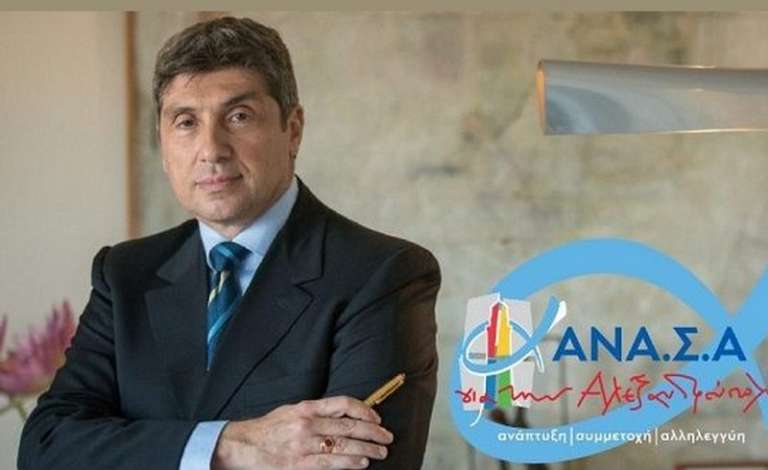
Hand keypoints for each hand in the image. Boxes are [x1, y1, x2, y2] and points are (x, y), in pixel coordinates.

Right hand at [212, 396, 393, 468]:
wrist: (241, 446)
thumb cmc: (267, 429)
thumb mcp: (291, 411)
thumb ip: (316, 412)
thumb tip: (343, 415)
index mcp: (306, 408)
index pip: (343, 404)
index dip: (364, 410)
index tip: (376, 417)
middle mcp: (307, 424)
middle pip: (349, 426)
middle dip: (373, 432)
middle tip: (387, 437)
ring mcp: (304, 446)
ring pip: (344, 446)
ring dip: (367, 449)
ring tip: (380, 452)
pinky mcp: (299, 465)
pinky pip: (331, 464)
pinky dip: (349, 463)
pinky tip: (362, 463)